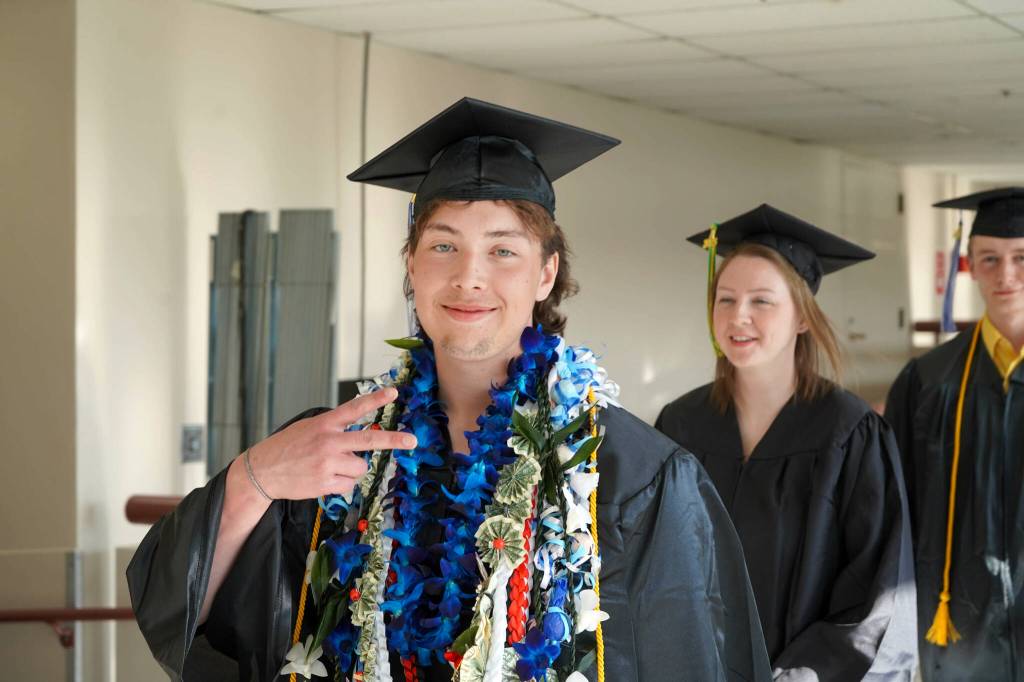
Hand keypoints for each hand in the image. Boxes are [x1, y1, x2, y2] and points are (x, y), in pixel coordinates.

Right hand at [245, 387, 414, 499]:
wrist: (262, 471)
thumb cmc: (288, 447)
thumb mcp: (309, 427)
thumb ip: (334, 429)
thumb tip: (362, 441)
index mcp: (324, 424)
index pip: (354, 408)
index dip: (376, 399)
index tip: (394, 392)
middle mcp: (328, 442)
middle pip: (368, 441)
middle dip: (393, 441)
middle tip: (413, 440)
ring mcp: (327, 463)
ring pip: (360, 468)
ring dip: (351, 470)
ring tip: (329, 467)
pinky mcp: (324, 483)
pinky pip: (349, 485)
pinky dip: (342, 484)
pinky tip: (324, 479)